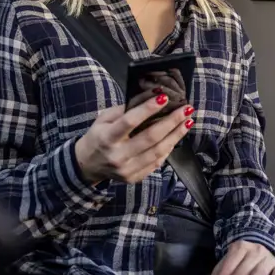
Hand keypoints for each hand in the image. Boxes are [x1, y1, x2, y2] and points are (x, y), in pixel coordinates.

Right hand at [74, 94, 194, 183]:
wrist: (87, 166)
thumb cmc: (98, 137)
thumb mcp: (104, 119)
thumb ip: (125, 109)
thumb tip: (151, 96)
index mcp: (107, 138)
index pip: (130, 121)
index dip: (148, 109)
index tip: (164, 97)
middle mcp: (117, 156)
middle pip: (150, 137)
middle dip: (171, 121)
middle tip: (186, 109)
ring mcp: (127, 169)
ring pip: (158, 151)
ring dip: (176, 135)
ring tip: (187, 121)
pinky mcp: (134, 178)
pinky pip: (156, 162)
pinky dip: (169, 148)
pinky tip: (176, 136)